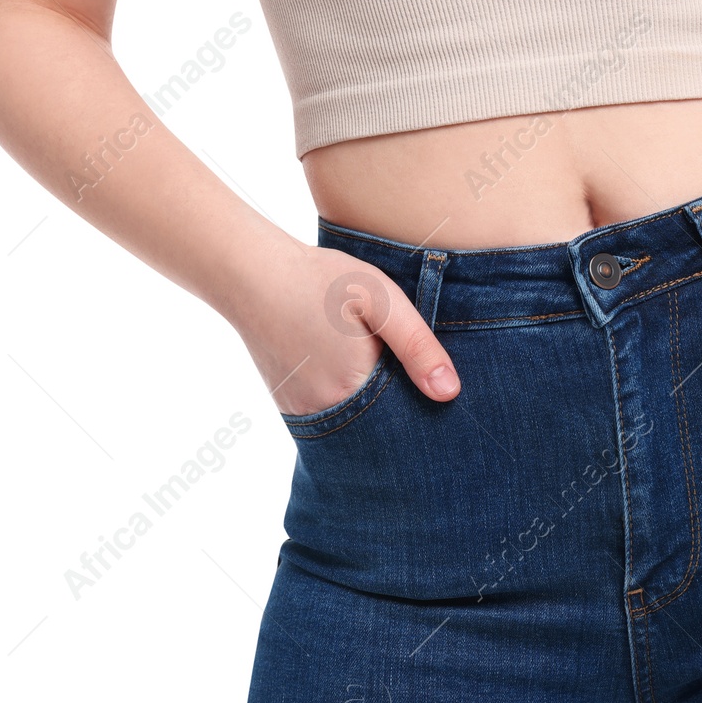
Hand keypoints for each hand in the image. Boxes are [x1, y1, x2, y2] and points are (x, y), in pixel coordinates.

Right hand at [229, 244, 459, 415]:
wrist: (251, 273)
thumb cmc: (320, 281)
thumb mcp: (381, 301)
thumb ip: (416, 346)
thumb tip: (449, 393)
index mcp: (352, 393)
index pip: (405, 423)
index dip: (424, 408)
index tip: (438, 394)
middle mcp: (324, 415)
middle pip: (380, 429)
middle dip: (401, 415)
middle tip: (409, 379)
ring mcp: (302, 414)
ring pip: (355, 426)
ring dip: (373, 410)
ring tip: (379, 372)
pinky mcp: (289, 406)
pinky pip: (331, 417)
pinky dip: (348, 404)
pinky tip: (353, 373)